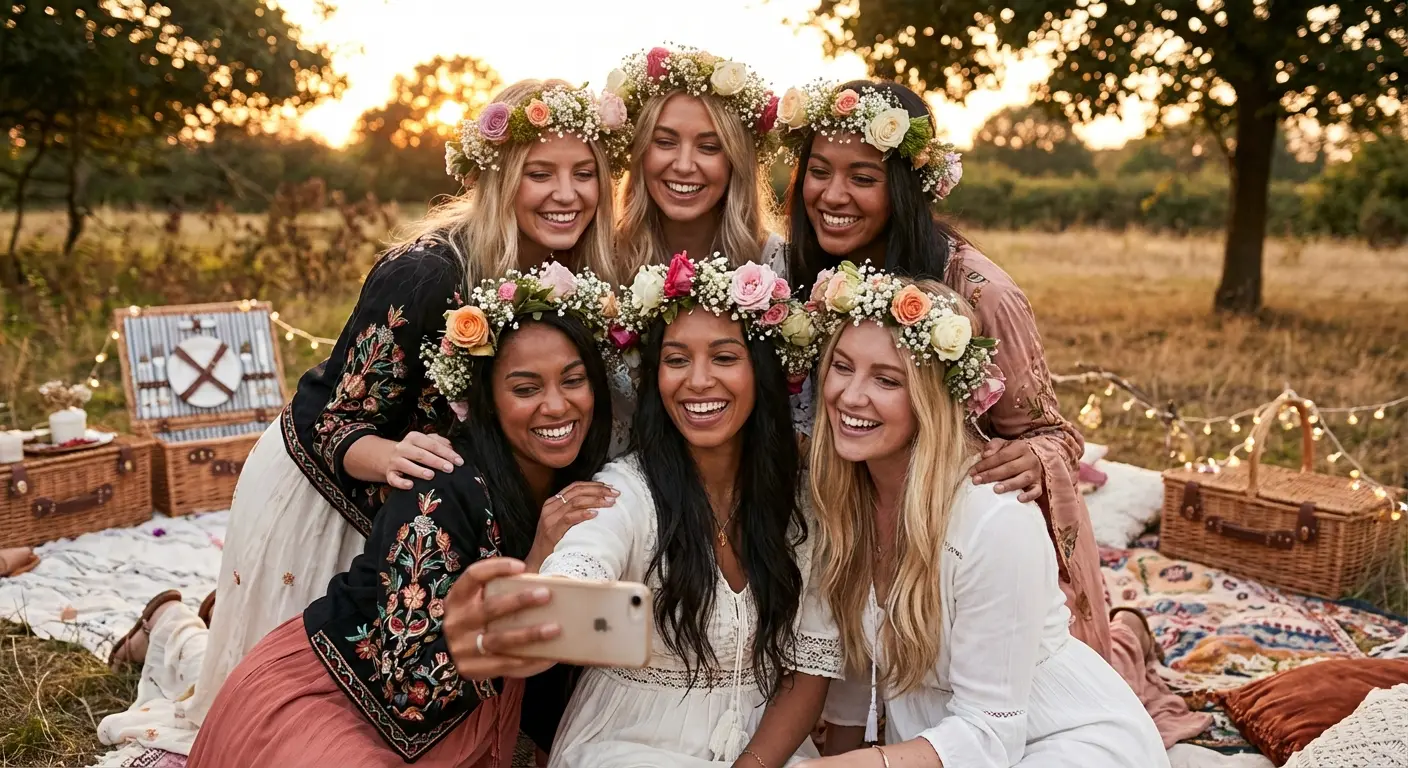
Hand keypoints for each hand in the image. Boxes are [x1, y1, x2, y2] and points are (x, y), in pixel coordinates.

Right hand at [386, 431, 462, 489]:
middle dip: (436, 461)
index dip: (447, 453)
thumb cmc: (414, 450)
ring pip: (406, 465)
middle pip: (421, 454)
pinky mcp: (389, 474)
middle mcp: (403, 447)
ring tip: (431, 475)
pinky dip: (401, 482)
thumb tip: (450, 447)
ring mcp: (395, 461)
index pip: (433, 444)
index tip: (459, 461)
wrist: (388, 456)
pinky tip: (410, 485)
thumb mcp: (425, 442)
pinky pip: (393, 479)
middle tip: (449, 469)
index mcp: (414, 437)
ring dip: (419, 470)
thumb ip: (438, 442)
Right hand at [443, 558, 559, 679]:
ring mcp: (462, 647)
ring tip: (554, 628)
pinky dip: (529, 660)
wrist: (450, 655)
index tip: (522, 567)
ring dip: (529, 634)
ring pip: (499, 640)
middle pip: (490, 608)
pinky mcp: (471, 668)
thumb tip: (549, 580)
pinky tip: (548, 656)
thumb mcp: (477, 601)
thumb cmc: (476, 620)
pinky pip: (505, 665)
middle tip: (546, 595)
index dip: (496, 568)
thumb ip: (500, 589)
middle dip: (520, 600)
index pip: (473, 575)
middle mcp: (456, 622)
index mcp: (457, 598)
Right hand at [526, 481, 618, 570]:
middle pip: (577, 492)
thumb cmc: (554, 544)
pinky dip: (583, 514)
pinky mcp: (552, 532)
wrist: (537, 562)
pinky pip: (569, 518)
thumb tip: (598, 504)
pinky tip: (595, 514)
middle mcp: (550, 508)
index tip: (610, 487)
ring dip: (595, 500)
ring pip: (575, 502)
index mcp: (553, 503)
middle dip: (598, 490)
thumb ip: (574, 511)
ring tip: (609, 502)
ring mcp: (550, 519)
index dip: (594, 485)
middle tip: (615, 493)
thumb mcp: (562, 523)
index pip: (575, 487)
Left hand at [971, 437, 1042, 501]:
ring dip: (1009, 485)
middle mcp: (1030, 459)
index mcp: (1021, 447)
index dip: (986, 464)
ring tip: (995, 490)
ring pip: (1023, 479)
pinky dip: (1029, 496)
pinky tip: (1018, 499)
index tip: (972, 472)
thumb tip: (985, 454)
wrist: (1033, 458)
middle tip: (977, 481)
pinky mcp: (1038, 485)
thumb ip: (993, 446)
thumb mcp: (1003, 445)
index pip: (1001, 456)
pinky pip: (1036, 491)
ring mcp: (1035, 473)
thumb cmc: (1012, 453)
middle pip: (1010, 468)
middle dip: (991, 475)